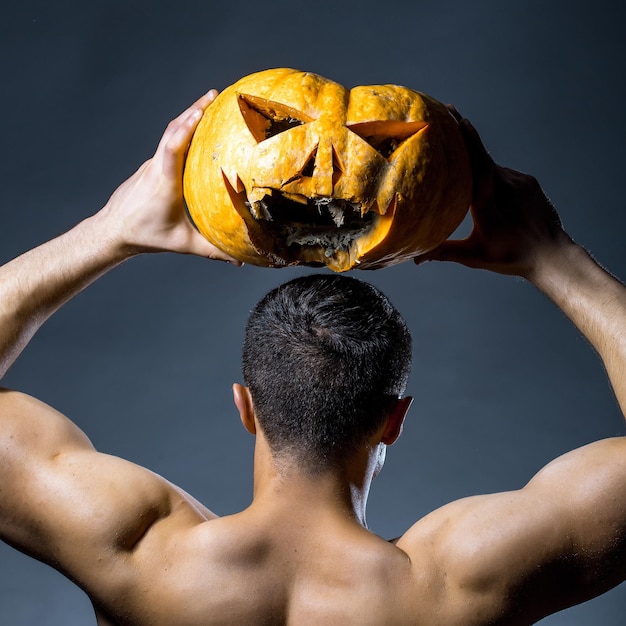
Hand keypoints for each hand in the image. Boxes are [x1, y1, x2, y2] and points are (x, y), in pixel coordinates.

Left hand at [98, 90, 240, 261]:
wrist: (112, 231)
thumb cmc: (146, 236)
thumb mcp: (182, 244)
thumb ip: (212, 251)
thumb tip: (239, 261)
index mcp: (164, 181)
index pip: (174, 146)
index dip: (187, 126)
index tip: (203, 109)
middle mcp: (155, 167)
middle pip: (173, 130)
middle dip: (194, 110)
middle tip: (215, 95)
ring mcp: (151, 164)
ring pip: (169, 134)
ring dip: (187, 117)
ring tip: (208, 104)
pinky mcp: (150, 167)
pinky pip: (167, 143)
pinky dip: (181, 131)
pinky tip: (195, 130)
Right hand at [415, 108, 567, 277]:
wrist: (553, 255)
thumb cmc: (511, 257)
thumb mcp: (474, 256)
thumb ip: (443, 252)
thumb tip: (416, 258)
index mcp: (489, 204)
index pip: (478, 165)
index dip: (468, 141)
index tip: (457, 119)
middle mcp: (506, 187)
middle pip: (481, 155)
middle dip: (463, 134)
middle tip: (446, 112)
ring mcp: (520, 181)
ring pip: (491, 166)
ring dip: (475, 162)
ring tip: (456, 150)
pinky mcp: (528, 181)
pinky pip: (503, 173)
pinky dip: (491, 175)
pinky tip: (485, 184)